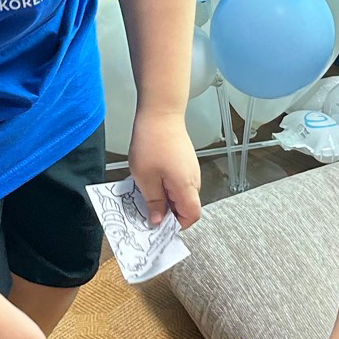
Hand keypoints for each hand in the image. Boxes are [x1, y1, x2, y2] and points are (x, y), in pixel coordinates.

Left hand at [127, 108, 202, 227]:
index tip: (159, 224)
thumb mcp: (145, 178)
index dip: (177, 225)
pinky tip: (151, 177)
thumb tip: (158, 221)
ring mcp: (190, 169)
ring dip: (165, 198)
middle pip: (186, 206)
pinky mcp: (185, 161)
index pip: (192, 216)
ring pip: (181, 194)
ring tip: (145, 190)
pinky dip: (166, 185)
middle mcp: (193, 180)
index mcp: (186, 187)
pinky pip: (178, 181)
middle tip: (146, 208)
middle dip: (168, 212)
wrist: (160, 113)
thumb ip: (153, 202)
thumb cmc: (152, 143)